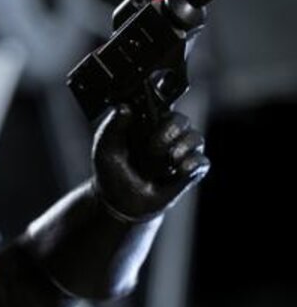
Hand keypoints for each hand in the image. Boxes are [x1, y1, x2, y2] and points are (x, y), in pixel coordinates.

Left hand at [92, 105, 209, 221]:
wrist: (120, 202)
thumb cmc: (112, 171)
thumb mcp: (105, 148)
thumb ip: (113, 126)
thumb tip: (124, 107)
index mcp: (147, 123)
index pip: (162, 104)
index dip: (164, 106)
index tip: (155, 114)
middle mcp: (168, 133)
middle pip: (181, 120)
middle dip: (169, 132)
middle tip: (153, 148)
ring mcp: (181, 151)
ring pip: (195, 138)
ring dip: (180, 149)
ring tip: (166, 162)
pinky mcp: (191, 170)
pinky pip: (202, 161)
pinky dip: (191, 165)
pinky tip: (178, 171)